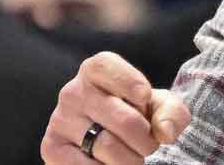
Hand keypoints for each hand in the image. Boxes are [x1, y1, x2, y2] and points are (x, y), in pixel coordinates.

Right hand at [41, 52, 191, 164]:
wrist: (110, 137)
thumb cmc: (139, 113)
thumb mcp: (160, 105)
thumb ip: (172, 112)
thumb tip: (164, 133)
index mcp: (96, 70)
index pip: (109, 68)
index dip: (133, 85)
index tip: (145, 100)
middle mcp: (73, 92)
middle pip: (125, 120)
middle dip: (146, 140)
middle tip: (148, 144)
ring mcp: (59, 120)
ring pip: (108, 147)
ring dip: (131, 159)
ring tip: (132, 155)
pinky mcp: (51, 148)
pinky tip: (109, 163)